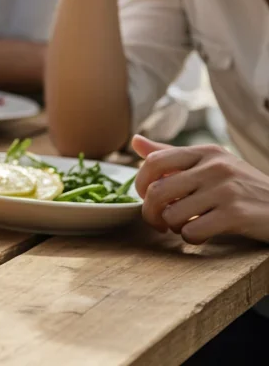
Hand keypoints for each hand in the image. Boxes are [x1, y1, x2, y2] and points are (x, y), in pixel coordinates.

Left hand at [132, 135, 268, 244]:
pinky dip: (192, 238)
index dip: (140, 184)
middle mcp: (215, 167)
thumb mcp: (213, 165)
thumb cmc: (244, 188)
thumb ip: (173, 156)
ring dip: (173, 227)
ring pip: (172, 214)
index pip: (153, 162)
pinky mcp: (236, 214)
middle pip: (157, 192)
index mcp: (206, 152)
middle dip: (150, 213)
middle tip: (158, 222)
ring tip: (186, 226)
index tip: (146, 197)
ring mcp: (226, 190)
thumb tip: (135, 141)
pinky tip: (203, 234)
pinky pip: (192, 232)